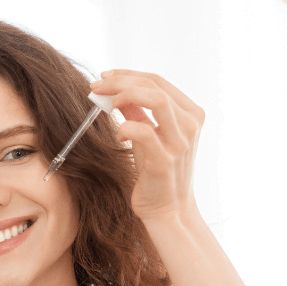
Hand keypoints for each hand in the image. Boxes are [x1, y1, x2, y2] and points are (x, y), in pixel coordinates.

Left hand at [89, 70, 204, 222]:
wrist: (168, 210)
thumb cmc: (157, 173)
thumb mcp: (149, 137)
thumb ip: (138, 113)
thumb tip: (116, 91)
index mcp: (190, 114)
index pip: (157, 81)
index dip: (127, 75)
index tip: (103, 77)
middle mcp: (190, 125)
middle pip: (154, 85)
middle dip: (120, 81)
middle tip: (96, 87)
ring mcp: (180, 143)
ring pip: (156, 99)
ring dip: (125, 95)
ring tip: (108, 103)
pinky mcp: (165, 161)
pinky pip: (144, 132)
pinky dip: (125, 128)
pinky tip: (118, 137)